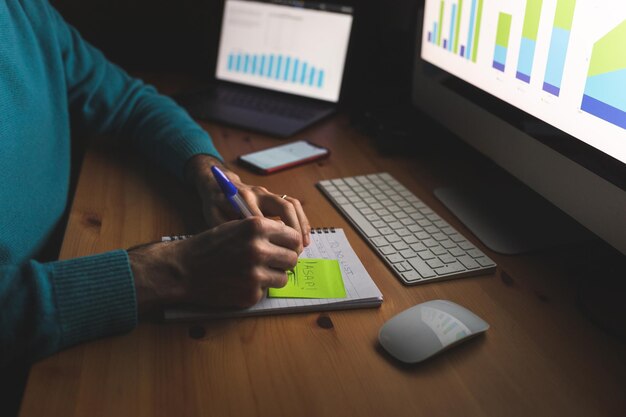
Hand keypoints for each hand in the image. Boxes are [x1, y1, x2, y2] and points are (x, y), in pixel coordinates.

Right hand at [129, 217, 300, 313]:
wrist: (183, 269)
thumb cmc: (210, 245)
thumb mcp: (236, 226)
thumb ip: (263, 230)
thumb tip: (290, 238)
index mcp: (256, 227)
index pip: (293, 237)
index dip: (290, 243)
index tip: (286, 247)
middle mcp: (259, 249)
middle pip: (292, 258)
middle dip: (284, 260)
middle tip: (272, 261)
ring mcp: (255, 274)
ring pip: (283, 277)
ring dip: (274, 276)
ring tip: (255, 272)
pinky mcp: (251, 294)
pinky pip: (266, 291)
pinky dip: (257, 288)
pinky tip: (241, 282)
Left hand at [185, 154, 310, 249]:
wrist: (218, 185)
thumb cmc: (215, 205)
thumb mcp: (213, 217)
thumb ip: (226, 228)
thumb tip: (246, 246)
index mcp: (243, 198)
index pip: (262, 218)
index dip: (271, 237)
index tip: (275, 256)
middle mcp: (259, 193)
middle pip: (284, 207)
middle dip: (293, 229)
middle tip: (295, 251)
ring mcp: (269, 193)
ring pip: (292, 204)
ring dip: (301, 225)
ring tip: (303, 245)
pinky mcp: (274, 197)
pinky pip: (293, 205)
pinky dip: (301, 221)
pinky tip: (303, 238)